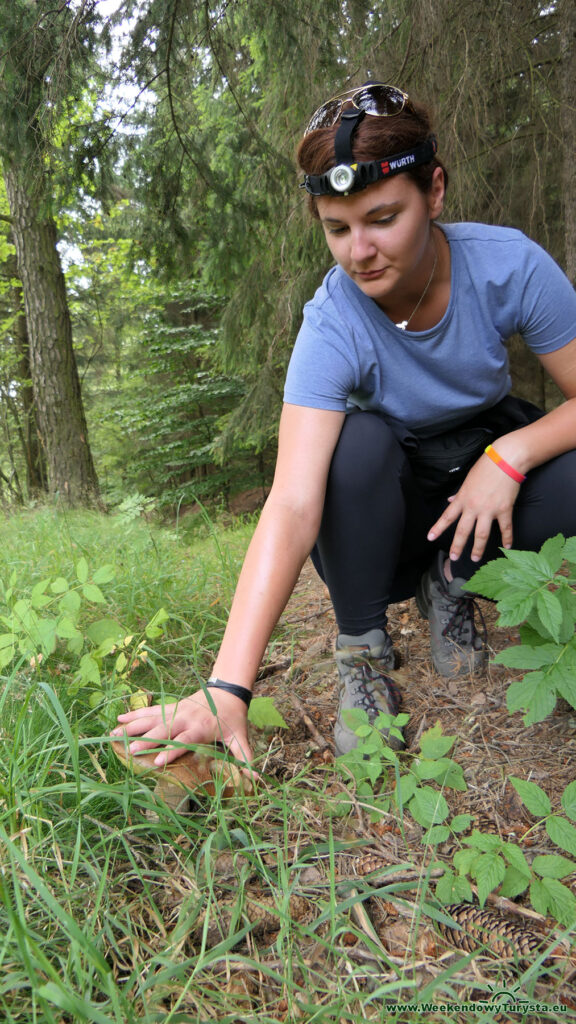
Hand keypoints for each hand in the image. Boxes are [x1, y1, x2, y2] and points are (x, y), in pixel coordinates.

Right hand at [111, 687, 252, 766]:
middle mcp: (186, 718)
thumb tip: (255, 779)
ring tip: (114, 734)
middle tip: (131, 750)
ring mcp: (175, 711)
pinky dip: (134, 714)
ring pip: (152, 719)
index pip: (185, 740)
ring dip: (133, 726)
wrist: (227, 692)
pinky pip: (150, 710)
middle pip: (164, 730)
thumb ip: (246, 757)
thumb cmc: (233, 719)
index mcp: (202, 727)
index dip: (172, 750)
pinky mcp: (170, 707)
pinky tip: (119, 718)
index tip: (157, 761)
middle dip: (147, 740)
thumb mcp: (241, 738)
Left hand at [427, 455, 520, 562]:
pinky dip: (507, 539)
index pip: (447, 516)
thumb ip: (459, 493)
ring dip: (478, 548)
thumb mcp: (467, 480)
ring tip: (475, 558)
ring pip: (481, 534)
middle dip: (457, 546)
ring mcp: (489, 509)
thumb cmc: (486, 467)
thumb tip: (450, 500)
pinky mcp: (504, 509)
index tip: (430, 538)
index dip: (438, 528)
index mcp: (462, 499)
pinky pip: (505, 528)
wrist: (505, 460)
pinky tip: (507, 547)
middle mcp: (473, 507)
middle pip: (463, 530)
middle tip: (454, 558)